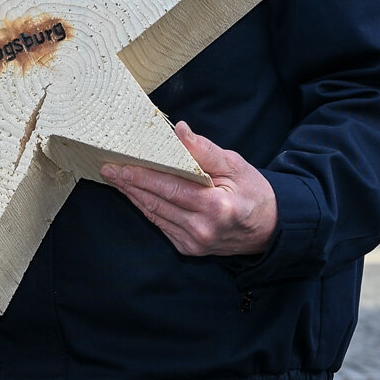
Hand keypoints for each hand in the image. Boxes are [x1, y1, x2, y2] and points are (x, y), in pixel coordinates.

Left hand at [101, 121, 277, 256]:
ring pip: (154, 215)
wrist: (271, 229)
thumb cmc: (254, 194)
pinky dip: (146, 208)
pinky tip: (134, 194)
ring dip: (133, 196)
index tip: (119, 165)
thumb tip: (179, 130)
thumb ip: (204, 150)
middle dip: (129, 184)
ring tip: (115, 178)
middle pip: (156, 202)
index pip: (170, 188)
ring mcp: (194, 242)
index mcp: (216, 207)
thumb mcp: (236, 166)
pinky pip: (160, 224)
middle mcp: (202, 229)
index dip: (142, 176)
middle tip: (108, 168)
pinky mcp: (189, 248)